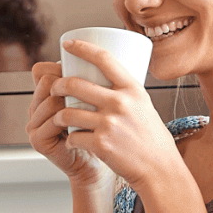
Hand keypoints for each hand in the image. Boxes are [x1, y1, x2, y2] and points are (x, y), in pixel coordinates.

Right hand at [27, 62, 104, 185]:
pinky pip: (51, 121)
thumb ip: (94, 83)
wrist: (99, 165)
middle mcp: (35, 108)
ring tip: (88, 111)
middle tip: (90, 93)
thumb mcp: (96, 103)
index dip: (59, 67)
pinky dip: (68, 121)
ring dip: (71, 102)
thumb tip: (114, 48)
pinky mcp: (37, 140)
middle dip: (67, 83)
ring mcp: (33, 124)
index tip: (82, 72)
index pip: (41, 70)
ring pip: (50, 99)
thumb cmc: (101, 133)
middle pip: (45, 81)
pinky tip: (81, 126)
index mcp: (45, 96)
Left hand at [48, 40, 179, 187]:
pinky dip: (70, 140)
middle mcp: (120, 103)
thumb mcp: (144, 106)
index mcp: (132, 89)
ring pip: (67, 112)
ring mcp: (109, 124)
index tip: (67, 44)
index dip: (82, 48)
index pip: (104, 58)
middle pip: (75, 84)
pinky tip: (73, 142)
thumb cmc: (151, 138)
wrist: (159, 168)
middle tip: (53, 88)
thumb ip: (125, 93)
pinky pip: (73, 137)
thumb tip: (103, 79)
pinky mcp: (101, 144)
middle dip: (57, 85)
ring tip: (58, 119)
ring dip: (57, 116)